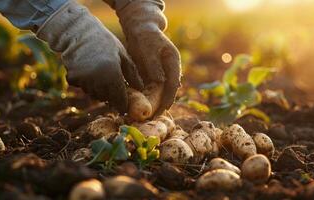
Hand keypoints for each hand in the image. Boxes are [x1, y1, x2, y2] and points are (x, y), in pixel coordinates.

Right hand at [36, 1, 142, 112]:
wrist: (79, 32)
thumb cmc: (105, 42)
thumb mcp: (123, 55)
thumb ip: (132, 74)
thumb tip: (140, 89)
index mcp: (113, 73)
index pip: (120, 98)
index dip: (123, 104)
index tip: (124, 105)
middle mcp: (98, 80)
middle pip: (106, 98)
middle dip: (111, 96)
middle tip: (112, 85)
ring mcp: (84, 80)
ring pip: (94, 94)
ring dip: (99, 90)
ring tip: (101, 74)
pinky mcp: (73, 79)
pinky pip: (82, 88)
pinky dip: (86, 83)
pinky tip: (89, 70)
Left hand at [116, 0, 180, 114]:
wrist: (140, 29)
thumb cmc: (144, 37)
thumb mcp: (148, 49)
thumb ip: (154, 65)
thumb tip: (160, 81)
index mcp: (173, 61)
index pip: (173, 83)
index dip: (168, 97)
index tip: (163, 109)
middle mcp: (170, 68)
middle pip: (168, 90)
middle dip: (162, 104)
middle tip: (153, 117)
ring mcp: (163, 72)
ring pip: (161, 92)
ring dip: (155, 103)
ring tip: (147, 116)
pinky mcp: (154, 75)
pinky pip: (152, 89)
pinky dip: (148, 98)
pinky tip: (141, 107)